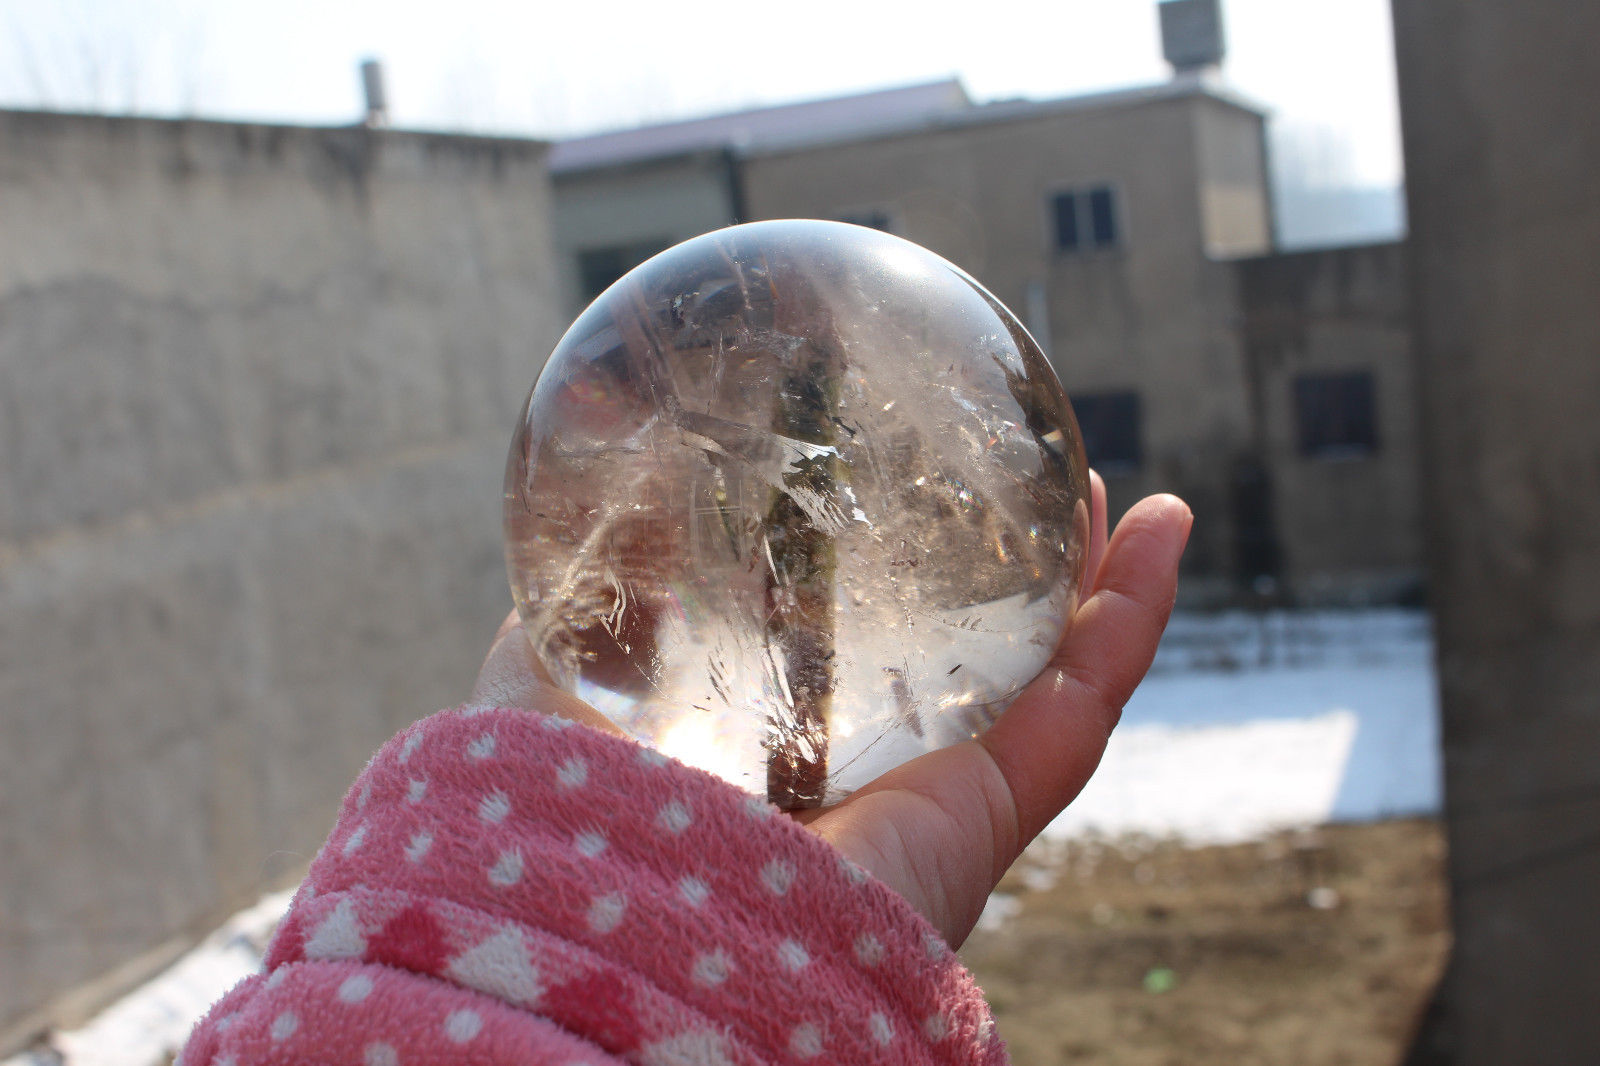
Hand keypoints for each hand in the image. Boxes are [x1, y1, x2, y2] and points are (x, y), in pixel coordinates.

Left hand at [470, 471, 1190, 947]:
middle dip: (1015, 582)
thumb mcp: (548, 679)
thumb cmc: (556, 823)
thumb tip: (597, 480)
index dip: (897, 580)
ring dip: (1096, 590)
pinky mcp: (976, 822)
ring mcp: (928, 803)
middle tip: (1039, 490)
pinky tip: (1160, 538)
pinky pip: (1079, 716)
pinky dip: (1131, 626)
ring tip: (1123, 499)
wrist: (609, 936)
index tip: (918, 495)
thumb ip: (579, 596)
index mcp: (770, 748)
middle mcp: (860, 779)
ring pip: (1045, 686)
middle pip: (967, 668)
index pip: (850, 658)